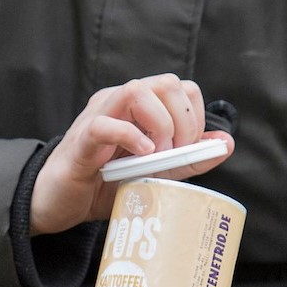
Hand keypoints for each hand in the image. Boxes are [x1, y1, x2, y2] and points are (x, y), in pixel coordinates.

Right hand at [31, 74, 233, 235]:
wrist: (60, 205)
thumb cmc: (102, 186)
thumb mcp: (155, 174)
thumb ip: (188, 159)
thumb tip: (226, 143)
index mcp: (138, 107)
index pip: (180, 87)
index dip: (194, 116)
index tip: (188, 150)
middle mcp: (118, 102)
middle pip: (165, 81)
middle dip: (183, 120)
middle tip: (174, 155)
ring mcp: (98, 116)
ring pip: (137, 90)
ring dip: (159, 125)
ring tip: (155, 157)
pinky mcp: (80, 140)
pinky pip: (106, 124)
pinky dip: (130, 137)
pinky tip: (140, 156)